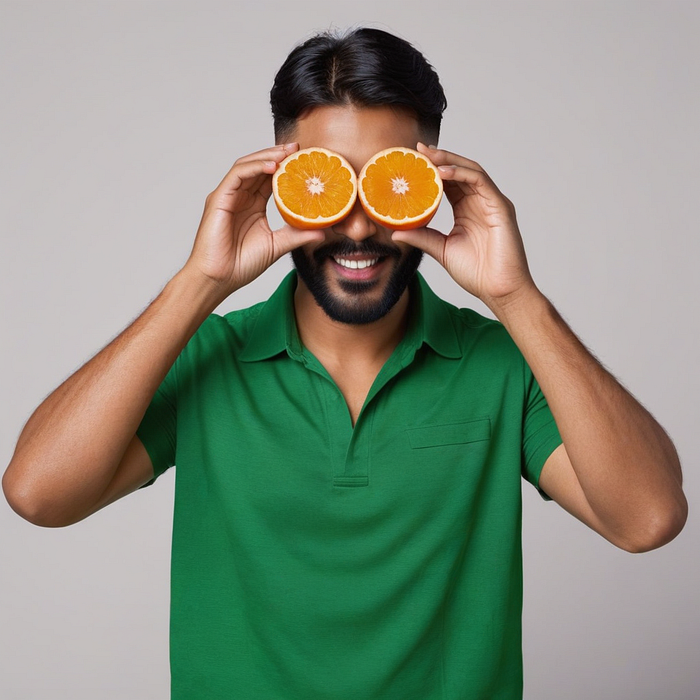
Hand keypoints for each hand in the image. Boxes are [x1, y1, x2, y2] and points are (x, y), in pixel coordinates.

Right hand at [183, 143, 324, 301]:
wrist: (220, 279)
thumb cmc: (242, 265)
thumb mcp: (278, 246)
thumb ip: (298, 235)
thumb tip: (323, 232)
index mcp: (253, 206)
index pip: (269, 179)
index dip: (285, 167)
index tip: (304, 160)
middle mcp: (240, 197)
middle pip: (259, 167)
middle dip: (278, 155)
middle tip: (298, 149)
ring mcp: (228, 196)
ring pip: (247, 166)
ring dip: (267, 157)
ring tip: (287, 153)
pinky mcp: (219, 199)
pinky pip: (237, 176)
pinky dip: (254, 167)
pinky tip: (272, 167)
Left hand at [392, 143, 537, 314]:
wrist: (498, 291)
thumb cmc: (477, 273)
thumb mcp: (441, 250)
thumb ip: (422, 237)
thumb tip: (395, 233)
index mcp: (467, 211)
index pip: (448, 183)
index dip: (431, 170)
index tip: (411, 161)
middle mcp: (480, 202)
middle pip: (459, 171)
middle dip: (439, 158)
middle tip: (417, 150)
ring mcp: (492, 203)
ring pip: (470, 171)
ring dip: (449, 161)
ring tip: (428, 155)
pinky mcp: (500, 207)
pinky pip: (480, 182)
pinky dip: (462, 174)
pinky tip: (443, 172)